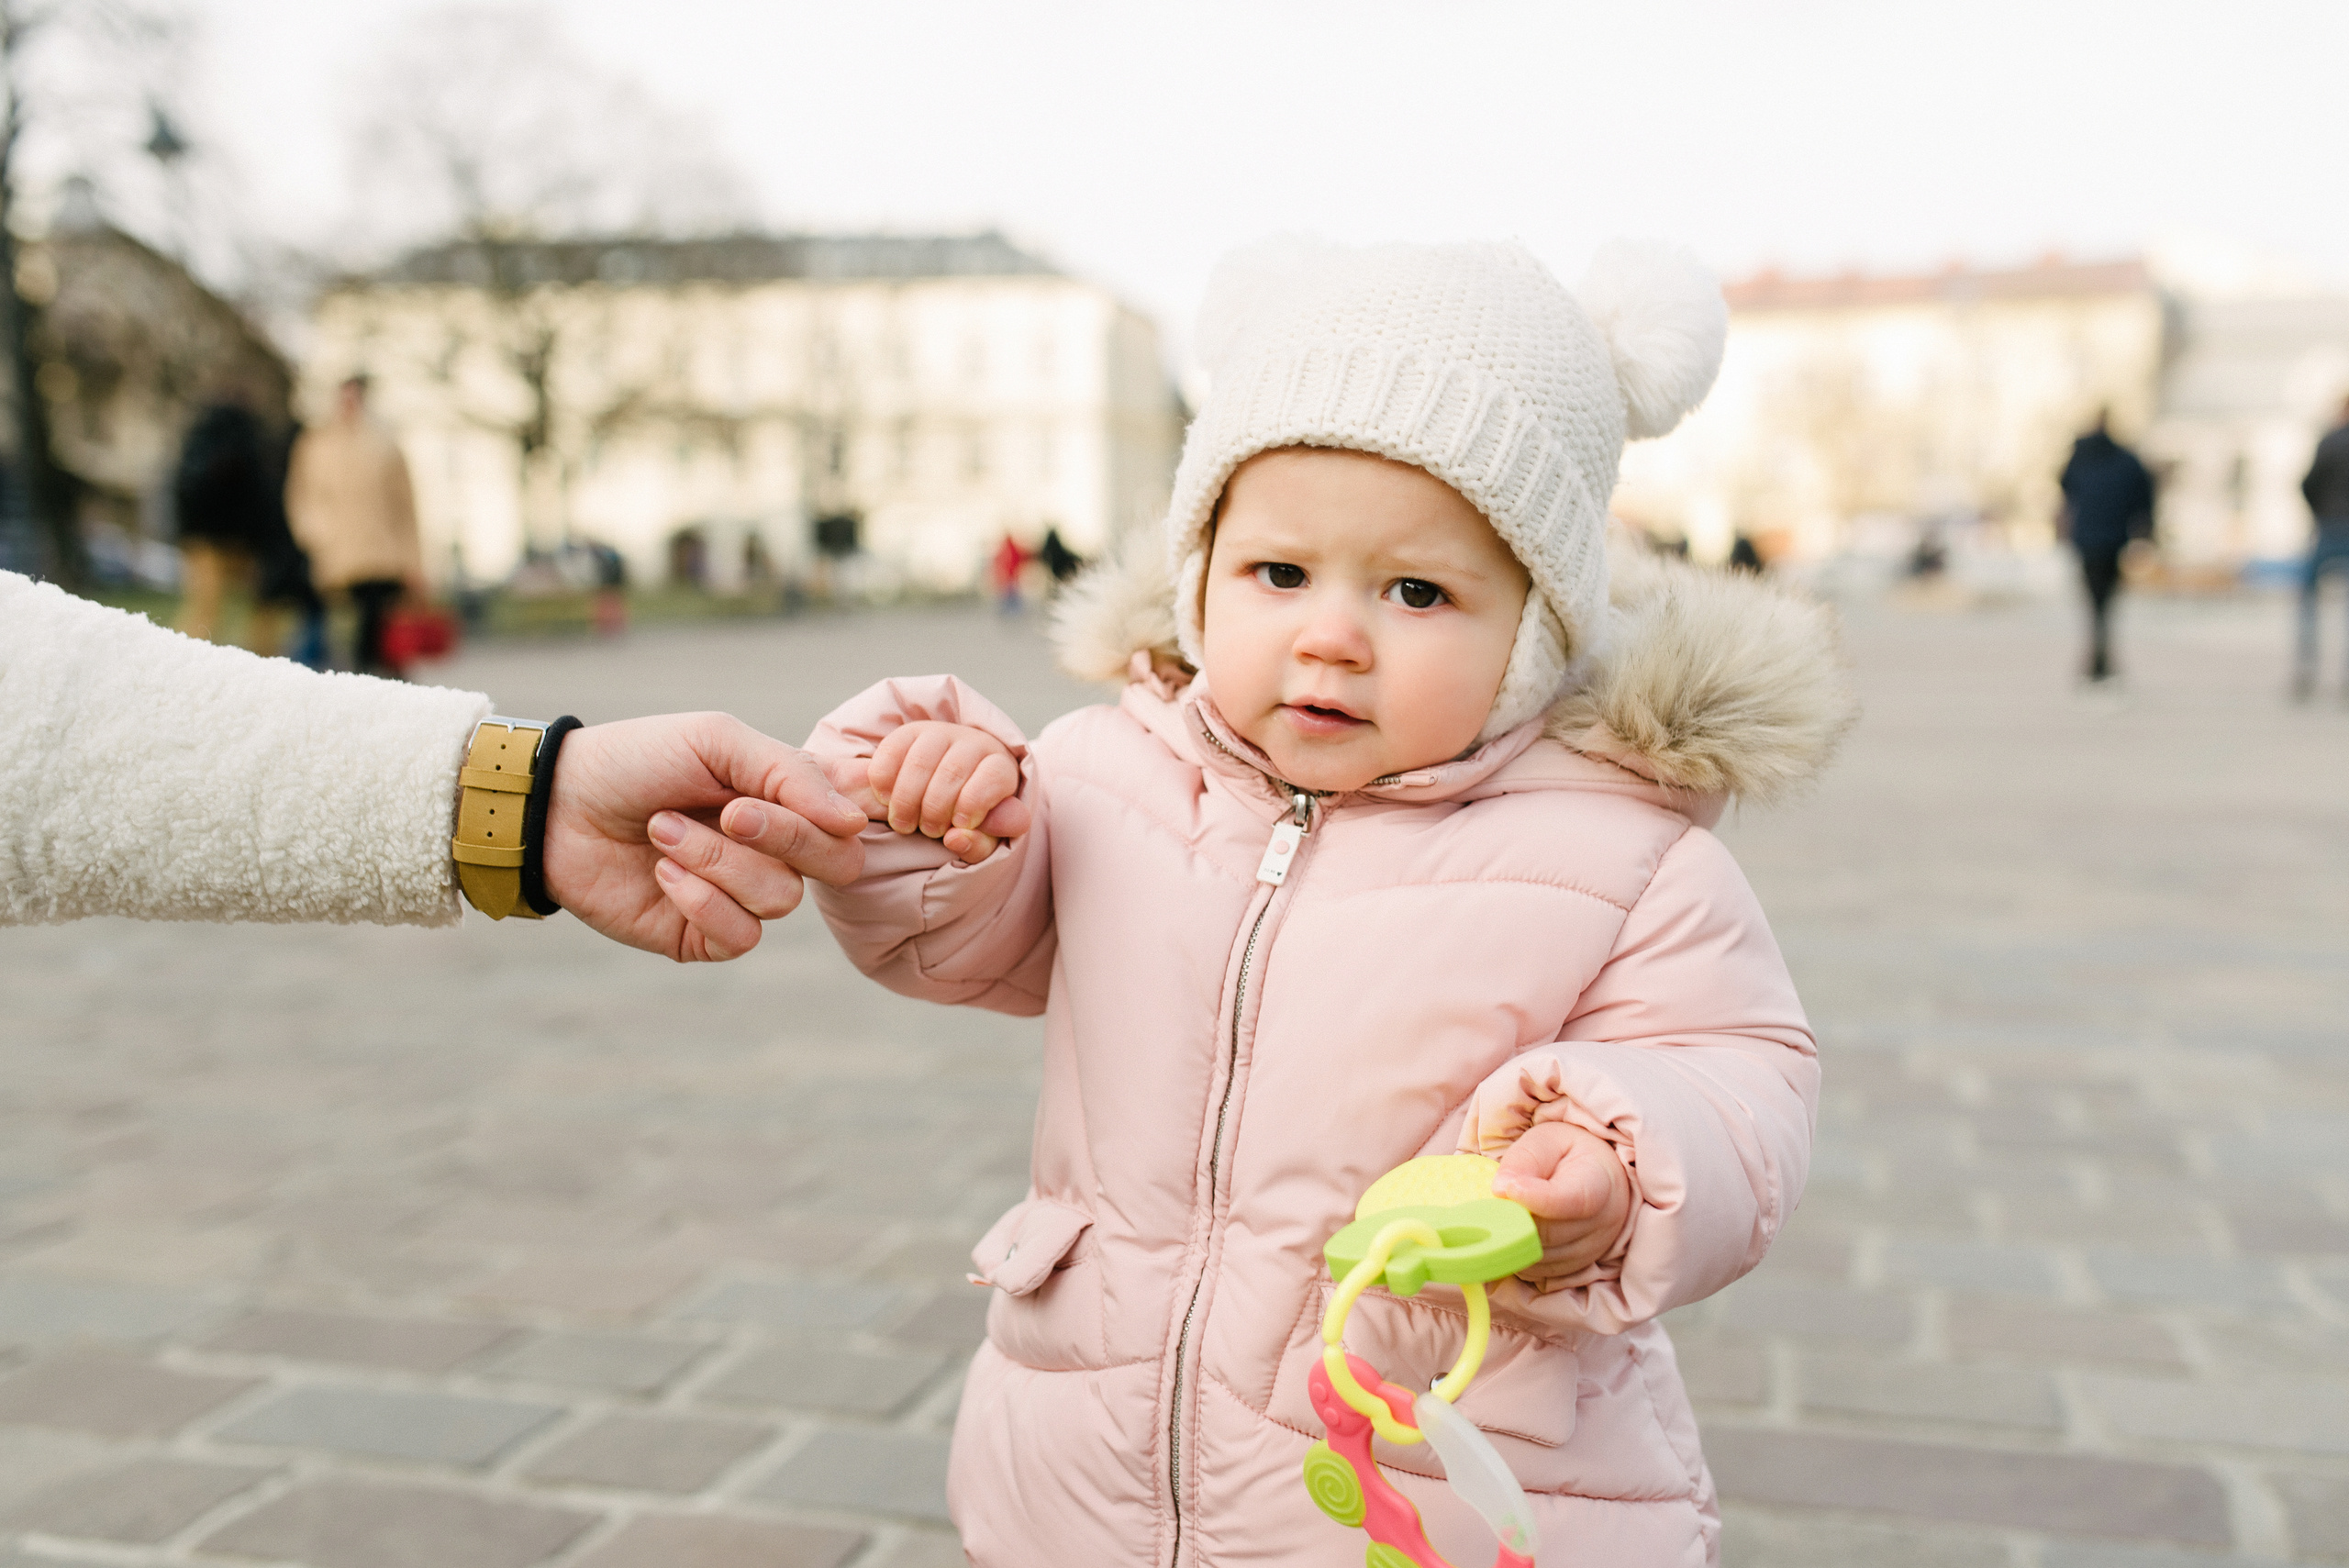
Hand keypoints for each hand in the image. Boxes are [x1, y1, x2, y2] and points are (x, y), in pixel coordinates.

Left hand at [542, 713, 867, 961]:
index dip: (818, 818)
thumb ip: (790, 773)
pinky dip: (703, 901)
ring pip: (780, 899)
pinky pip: (741, 936)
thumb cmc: (638, 759)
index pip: (844, 825)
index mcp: (783, 802)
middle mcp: (771, 851)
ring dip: (718, 861)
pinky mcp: (702, 935)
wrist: (557, 802)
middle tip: (729, 813)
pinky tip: (663, 873)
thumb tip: (856, 822)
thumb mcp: (717, 741)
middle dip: (782, 839)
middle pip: (833, 868)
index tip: (755, 795)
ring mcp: (738, 896)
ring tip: (662, 830)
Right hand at [853, 720, 1031, 863]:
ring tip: (904, 824)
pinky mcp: (907, 733)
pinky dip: (883, 779)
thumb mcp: (981, 838)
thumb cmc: (969, 819)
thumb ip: (978, 844)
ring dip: (907, 799)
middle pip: (953, 771)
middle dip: (935, 809)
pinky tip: (886, 799)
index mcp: (999, 766)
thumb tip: (956, 839)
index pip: (992, 777)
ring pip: (920, 761)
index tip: (958, 826)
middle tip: (928, 831)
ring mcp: (938, 733)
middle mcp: (972, 742)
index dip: (974, 804)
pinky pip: (891, 750)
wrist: (944, 792)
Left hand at [1490, 1120, 1632, 1287]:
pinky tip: (1513, 1233)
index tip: (1505, 1189)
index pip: (1572, 1200)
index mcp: (1600, 1183)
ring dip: (1513, 1239)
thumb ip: (1523, 1160)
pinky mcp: (1576, 1269)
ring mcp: (1592, 1251)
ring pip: (1540, 1258)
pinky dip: (1518, 1255)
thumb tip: (1500, 1190)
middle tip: (1488, 1203)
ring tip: (1502, 1214)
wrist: (1597, 1176)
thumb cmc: (1567, 1154)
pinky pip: (1538, 1271)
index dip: (1536, 1199)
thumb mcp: (1546, 1142)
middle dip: (1513, 1220)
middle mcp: (1604, 1223)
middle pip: (1549, 1234)